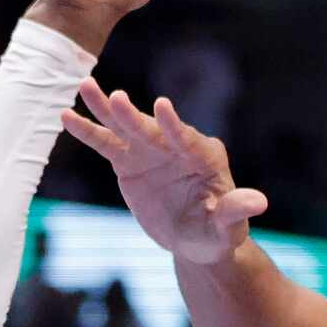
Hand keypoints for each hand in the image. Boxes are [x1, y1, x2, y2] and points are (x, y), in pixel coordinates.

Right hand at [61, 84, 268, 263]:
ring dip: (106, 109)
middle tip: (115, 97)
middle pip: (152, 129)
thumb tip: (259, 201)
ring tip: (86, 87)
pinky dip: (88, 131)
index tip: (162, 106)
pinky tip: (67, 116)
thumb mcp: (228, 228)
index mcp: (205, 156)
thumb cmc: (217, 233)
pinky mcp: (129, 161)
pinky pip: (106, 144)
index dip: (174, 125)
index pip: (187, 139)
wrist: (195, 240)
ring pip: (126, 127)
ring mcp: (150, 151)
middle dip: (133, 116)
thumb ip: (235, 212)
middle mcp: (175, 146)